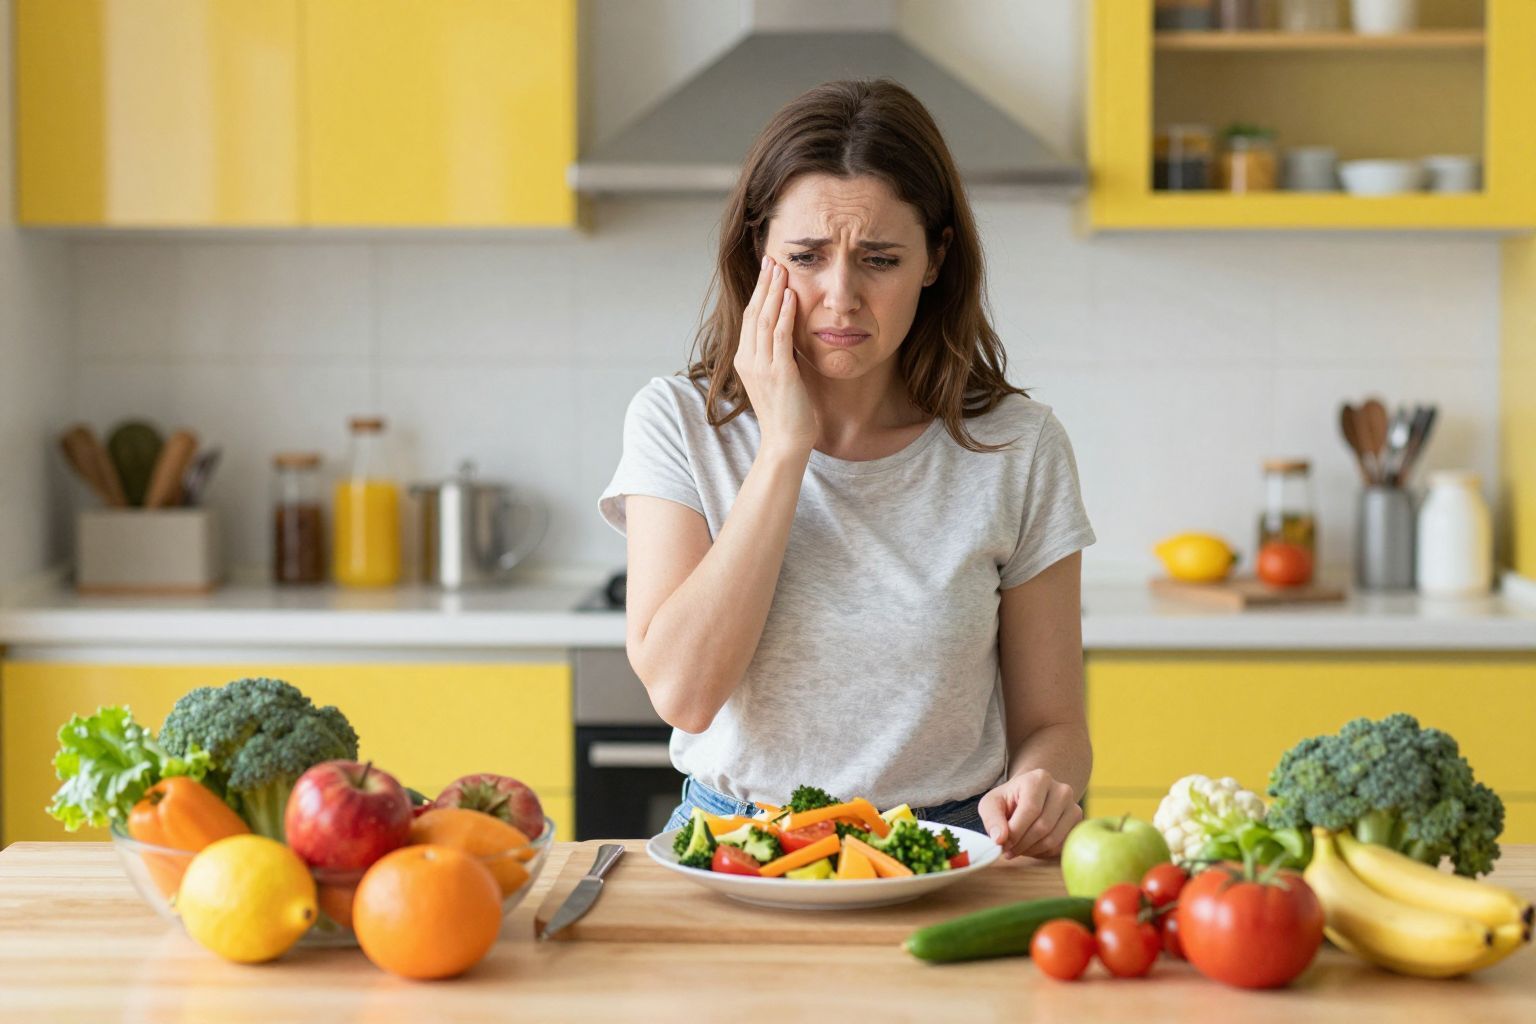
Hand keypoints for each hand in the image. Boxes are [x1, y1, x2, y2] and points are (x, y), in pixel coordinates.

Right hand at [735, 257, 817, 456]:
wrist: (786, 441)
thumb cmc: (787, 413)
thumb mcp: (778, 377)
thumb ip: (778, 355)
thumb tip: (788, 333)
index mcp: (745, 361)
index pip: (749, 319)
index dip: (758, 293)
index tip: (768, 271)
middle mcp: (748, 360)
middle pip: (753, 313)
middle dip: (763, 284)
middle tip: (772, 259)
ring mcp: (761, 366)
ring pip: (763, 320)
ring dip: (773, 292)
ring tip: (781, 269)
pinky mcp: (778, 373)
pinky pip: (779, 336)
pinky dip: (783, 313)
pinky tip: (790, 295)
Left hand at [978, 769, 1082, 859]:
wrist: (1032, 795)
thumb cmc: (1010, 799)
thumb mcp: (993, 803)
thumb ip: (992, 819)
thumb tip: (999, 840)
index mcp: (1039, 779)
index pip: (1030, 810)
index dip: (1015, 832)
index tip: (1002, 844)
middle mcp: (1062, 790)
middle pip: (1042, 827)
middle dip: (1022, 844)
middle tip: (1008, 850)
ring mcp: (1074, 807)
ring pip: (1053, 840)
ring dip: (1031, 850)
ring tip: (1017, 849)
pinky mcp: (1078, 824)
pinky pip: (1060, 846)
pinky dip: (1043, 852)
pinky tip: (1031, 847)